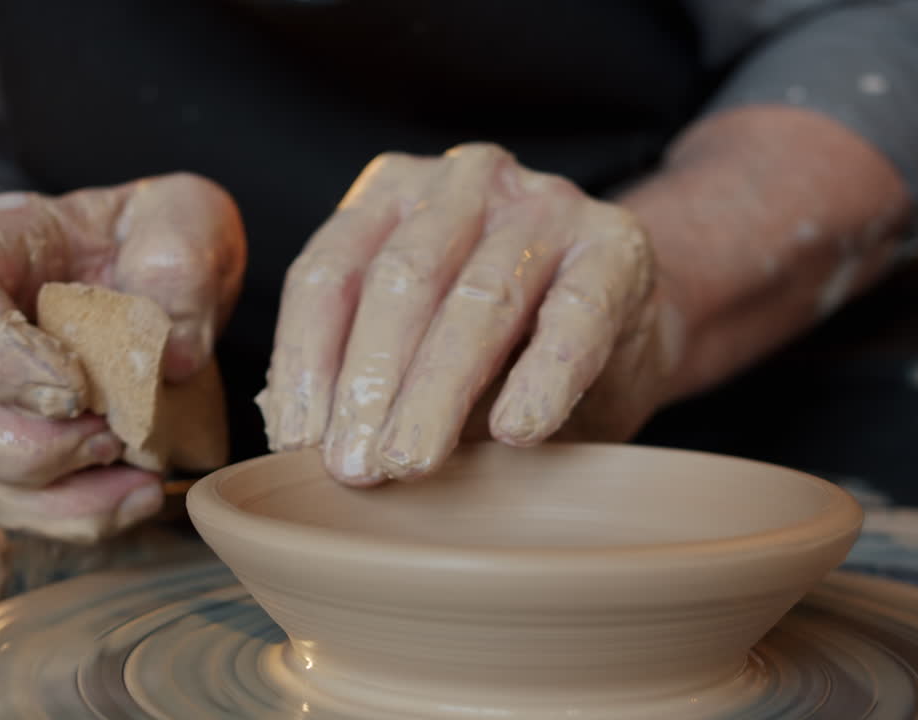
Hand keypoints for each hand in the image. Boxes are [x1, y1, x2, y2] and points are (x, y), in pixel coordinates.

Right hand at [0, 174, 245, 540]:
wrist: (136, 269)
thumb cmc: (143, 238)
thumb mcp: (182, 217)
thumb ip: (179, 263)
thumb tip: (175, 356)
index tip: (75, 390)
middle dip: (22, 446)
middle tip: (111, 439)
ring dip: (48, 498)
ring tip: (136, 487)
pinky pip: (3, 505)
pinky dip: (69, 518)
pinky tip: (134, 502)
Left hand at [259, 143, 672, 484]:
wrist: (622, 325)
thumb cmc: (499, 346)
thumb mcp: (415, 350)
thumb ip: (361, 378)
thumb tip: (296, 440)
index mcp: (393, 194)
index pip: (329, 273)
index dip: (305, 361)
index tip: (296, 442)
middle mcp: (464, 181)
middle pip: (400, 281)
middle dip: (369, 383)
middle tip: (355, 468)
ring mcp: (545, 203)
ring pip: (477, 297)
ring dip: (437, 391)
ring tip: (412, 463)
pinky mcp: (615, 245)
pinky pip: (573, 315)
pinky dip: (542, 377)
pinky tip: (517, 431)